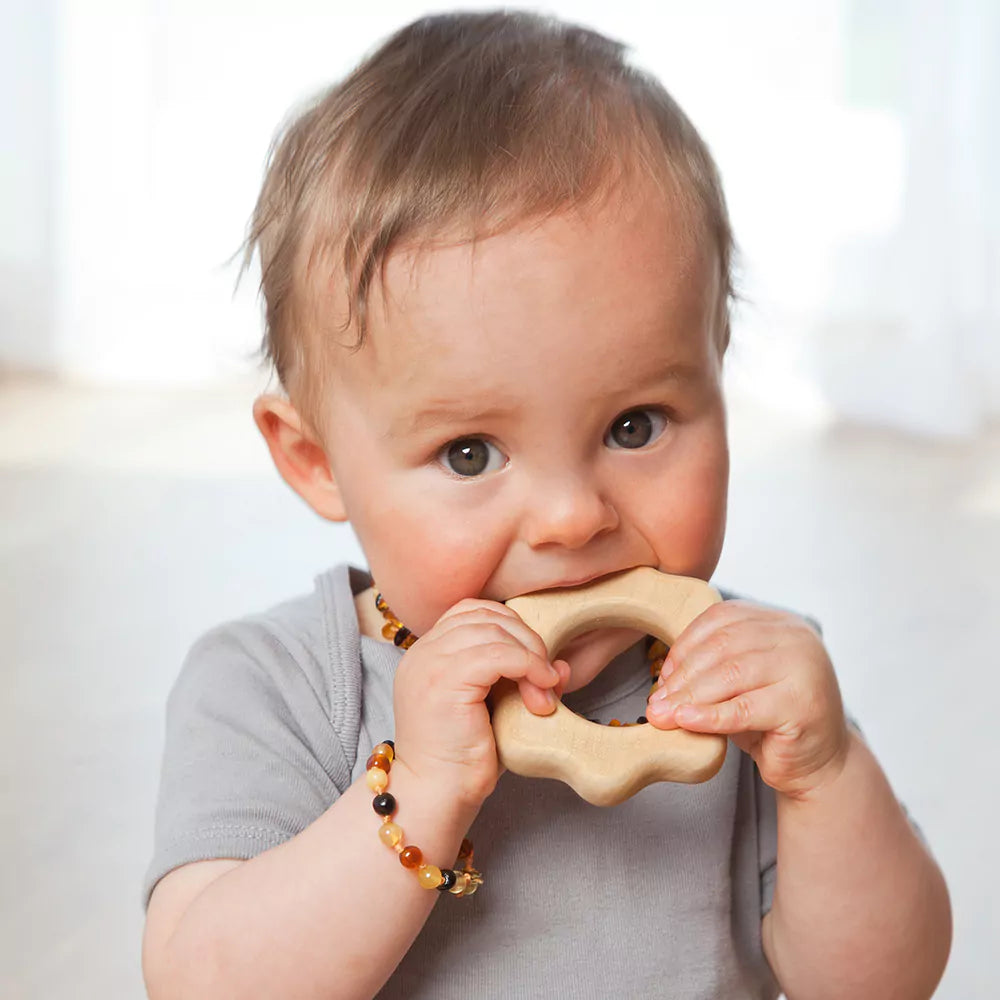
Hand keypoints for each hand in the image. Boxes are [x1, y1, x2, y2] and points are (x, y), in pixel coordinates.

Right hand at [392, 599, 569, 808]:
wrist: (434, 797)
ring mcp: (429, 663)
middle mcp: (422, 652)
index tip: (533, 660)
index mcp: (426, 655)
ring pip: (493, 629)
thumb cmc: (462, 761)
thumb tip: (561, 665)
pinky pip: (498, 653)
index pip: (471, 612)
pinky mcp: (444, 680)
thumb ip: (521, 682)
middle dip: (525, 639)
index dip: (509, 626)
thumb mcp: (496, 710)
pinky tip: (541, 688)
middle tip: (546, 678)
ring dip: (530, 655)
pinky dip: (528, 665)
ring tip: (544, 691)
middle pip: (484, 615)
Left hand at [645, 600, 850, 798]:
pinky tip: (686, 721)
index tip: (663, 674)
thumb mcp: (739, 684)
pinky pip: (744, 708)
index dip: (685, 645)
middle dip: (682, 675)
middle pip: (723, 646)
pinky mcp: (803, 705)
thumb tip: (662, 676)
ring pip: (731, 675)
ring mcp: (804, 668)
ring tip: (663, 715)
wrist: (819, 764)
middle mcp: (796, 637)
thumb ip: (710, 668)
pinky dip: (709, 715)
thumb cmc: (772, 721)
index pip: (721, 619)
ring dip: (689, 696)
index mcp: (780, 622)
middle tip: (656, 701)